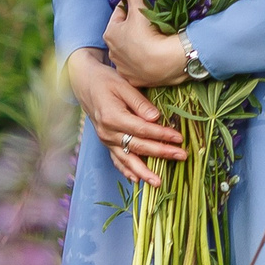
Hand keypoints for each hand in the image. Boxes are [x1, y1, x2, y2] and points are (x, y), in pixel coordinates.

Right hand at [66, 47, 186, 186]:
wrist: (83, 83)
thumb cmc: (105, 81)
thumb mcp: (123, 85)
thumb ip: (139, 102)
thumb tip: (156, 118)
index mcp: (113, 117)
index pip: (142, 129)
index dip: (162, 135)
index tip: (179, 138)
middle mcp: (108, 132)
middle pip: (138, 146)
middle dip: (161, 152)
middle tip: (181, 156)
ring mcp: (106, 140)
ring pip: (127, 159)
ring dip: (144, 172)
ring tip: (158, 183)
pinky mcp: (106, 143)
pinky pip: (116, 160)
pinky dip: (126, 171)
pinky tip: (137, 180)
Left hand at [106, 0, 191, 88]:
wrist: (164, 62)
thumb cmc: (148, 33)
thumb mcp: (139, 10)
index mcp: (110, 33)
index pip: (119, 14)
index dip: (131, 8)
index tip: (142, 8)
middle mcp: (112, 51)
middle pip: (123, 33)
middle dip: (133, 28)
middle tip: (149, 24)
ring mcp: (122, 67)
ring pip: (129, 50)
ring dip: (136, 45)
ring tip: (151, 40)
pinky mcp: (132, 79)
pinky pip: (136, 66)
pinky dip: (142, 61)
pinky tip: (151, 56)